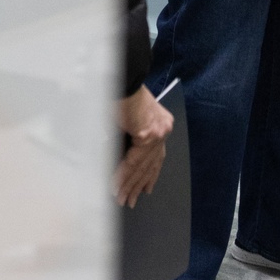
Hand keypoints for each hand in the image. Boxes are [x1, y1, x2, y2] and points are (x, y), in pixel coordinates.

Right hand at [114, 85, 173, 208]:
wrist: (122, 78)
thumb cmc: (121, 92)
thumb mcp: (126, 119)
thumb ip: (126, 139)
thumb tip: (116, 159)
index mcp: (160, 124)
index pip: (155, 157)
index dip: (149, 175)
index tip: (144, 189)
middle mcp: (163, 129)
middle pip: (150, 164)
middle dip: (139, 185)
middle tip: (130, 201)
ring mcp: (158, 132)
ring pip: (142, 166)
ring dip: (130, 185)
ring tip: (122, 199)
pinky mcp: (148, 134)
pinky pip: (133, 161)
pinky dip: (123, 175)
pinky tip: (117, 186)